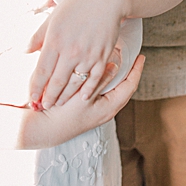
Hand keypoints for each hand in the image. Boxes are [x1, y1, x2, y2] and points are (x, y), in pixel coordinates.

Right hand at [21, 55, 143, 148]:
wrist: (44, 129)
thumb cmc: (63, 114)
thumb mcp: (83, 95)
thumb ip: (100, 80)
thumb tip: (115, 66)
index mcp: (110, 107)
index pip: (130, 85)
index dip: (136, 70)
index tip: (141, 57)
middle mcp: (108, 111)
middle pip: (126, 88)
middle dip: (131, 72)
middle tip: (133, 58)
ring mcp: (100, 112)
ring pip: (116, 91)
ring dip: (120, 77)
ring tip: (121, 63)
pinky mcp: (91, 111)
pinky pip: (106, 93)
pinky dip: (108, 82)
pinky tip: (102, 74)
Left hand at [26, 0, 125, 109]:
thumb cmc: (78, 3)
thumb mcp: (53, 17)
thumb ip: (38, 36)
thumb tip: (25, 51)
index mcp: (54, 40)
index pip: (41, 72)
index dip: (35, 88)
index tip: (31, 99)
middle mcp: (70, 50)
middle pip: (56, 82)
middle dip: (48, 97)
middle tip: (43, 107)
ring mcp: (88, 54)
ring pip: (75, 83)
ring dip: (65, 96)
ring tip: (58, 104)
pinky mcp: (103, 55)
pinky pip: (95, 78)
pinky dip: (89, 89)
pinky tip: (82, 97)